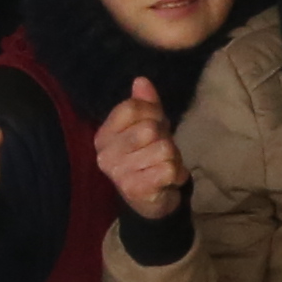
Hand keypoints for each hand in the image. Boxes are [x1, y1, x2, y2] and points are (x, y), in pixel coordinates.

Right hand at [94, 87, 187, 223]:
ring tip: (164, 165)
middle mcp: (105, 153)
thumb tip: (141, 80)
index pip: (133, 108)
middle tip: (160, 151)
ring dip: (173, 158)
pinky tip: (167, 179)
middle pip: (150, 128)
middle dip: (165, 138)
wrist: (150, 200)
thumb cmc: (147, 158)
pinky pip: (169, 168)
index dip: (153, 113)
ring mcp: (118, 172)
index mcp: (104, 134)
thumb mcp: (147, 126)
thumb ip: (145, 104)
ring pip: (164, 148)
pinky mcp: (135, 189)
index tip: (156, 126)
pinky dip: (177, 173)